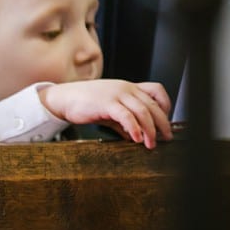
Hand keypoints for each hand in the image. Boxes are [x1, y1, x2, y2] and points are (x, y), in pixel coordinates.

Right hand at [40, 79, 172, 148]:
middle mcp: (125, 88)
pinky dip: (134, 128)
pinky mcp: (106, 103)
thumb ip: (122, 121)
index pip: (156, 90)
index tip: (165, 120)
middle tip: (165, 137)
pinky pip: (126, 116)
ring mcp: (116, 94)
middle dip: (162, 123)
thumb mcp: (108, 109)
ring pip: (143, 111)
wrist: (63, 98)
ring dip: (150, 129)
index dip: (165, 105)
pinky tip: (135, 139)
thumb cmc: (83, 102)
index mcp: (127, 87)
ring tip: (150, 143)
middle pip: (153, 104)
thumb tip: (133, 136)